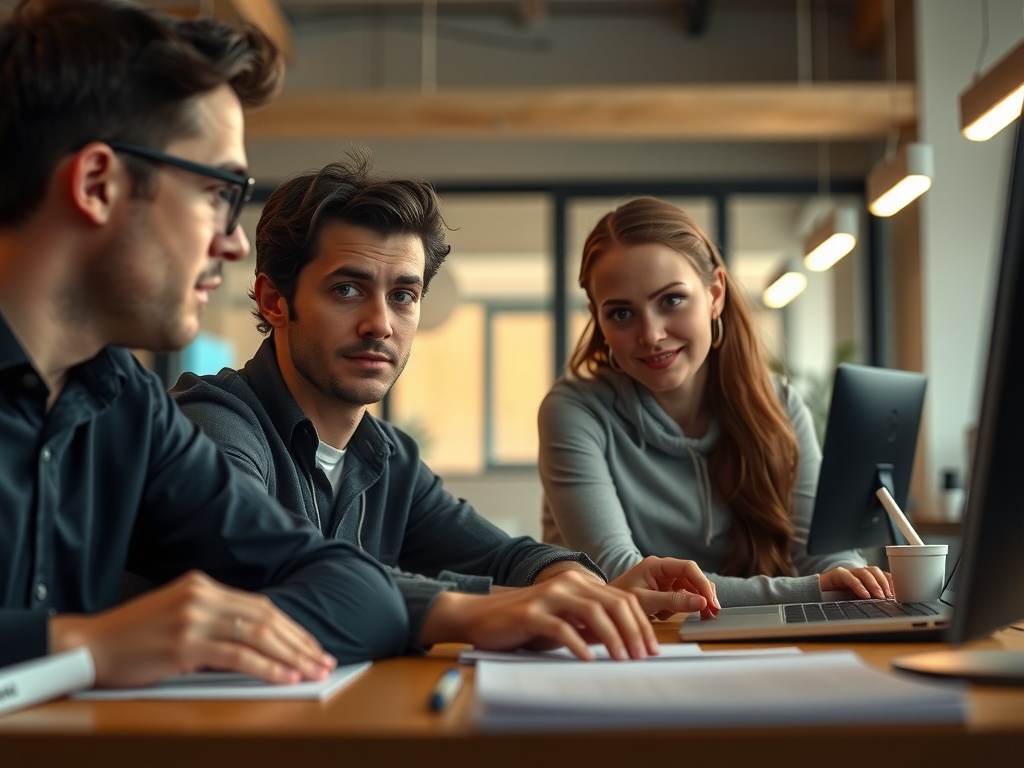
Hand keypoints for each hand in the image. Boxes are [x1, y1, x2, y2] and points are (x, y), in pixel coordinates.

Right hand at [49, 570, 335, 687]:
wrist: (87, 645)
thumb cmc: (133, 637)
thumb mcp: (178, 615)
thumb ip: (214, 619)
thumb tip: (260, 642)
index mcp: (203, 585)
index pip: (261, 605)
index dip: (292, 628)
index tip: (313, 645)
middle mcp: (202, 596)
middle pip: (266, 618)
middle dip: (300, 642)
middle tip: (324, 660)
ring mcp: (193, 619)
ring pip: (258, 635)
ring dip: (291, 657)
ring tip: (313, 671)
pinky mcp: (184, 645)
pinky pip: (237, 657)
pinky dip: (267, 668)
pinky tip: (285, 678)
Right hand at [419, 570, 657, 659]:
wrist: (478, 615)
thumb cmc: (523, 623)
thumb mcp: (562, 621)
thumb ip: (589, 625)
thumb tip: (624, 642)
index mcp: (578, 583)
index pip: (621, 600)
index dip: (641, 623)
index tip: (651, 647)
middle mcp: (566, 584)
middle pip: (613, 603)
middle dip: (634, 631)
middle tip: (643, 656)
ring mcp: (548, 597)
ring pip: (592, 612)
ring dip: (613, 637)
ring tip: (623, 658)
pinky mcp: (530, 614)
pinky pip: (561, 627)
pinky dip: (578, 644)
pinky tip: (588, 659)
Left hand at [610, 556, 719, 620]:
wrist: (606, 608)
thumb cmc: (619, 600)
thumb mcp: (646, 602)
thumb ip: (673, 601)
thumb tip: (701, 602)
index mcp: (657, 565)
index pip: (688, 568)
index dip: (702, 583)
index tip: (711, 601)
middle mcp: (664, 569)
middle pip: (693, 577)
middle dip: (704, 594)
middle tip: (712, 612)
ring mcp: (666, 580)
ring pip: (691, 588)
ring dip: (696, 602)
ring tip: (701, 617)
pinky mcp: (666, 591)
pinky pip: (683, 597)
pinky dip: (683, 607)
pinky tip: (668, 615)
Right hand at [819, 565, 893, 599]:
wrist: (819, 592)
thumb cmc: (842, 598)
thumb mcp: (861, 600)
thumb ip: (873, 601)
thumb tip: (890, 610)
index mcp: (869, 578)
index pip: (884, 575)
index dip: (893, 583)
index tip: (899, 595)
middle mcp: (860, 573)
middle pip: (876, 571)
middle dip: (885, 583)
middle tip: (889, 597)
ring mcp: (849, 572)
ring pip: (865, 572)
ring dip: (874, 584)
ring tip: (880, 596)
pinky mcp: (837, 574)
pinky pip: (848, 577)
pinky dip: (858, 585)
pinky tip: (864, 595)